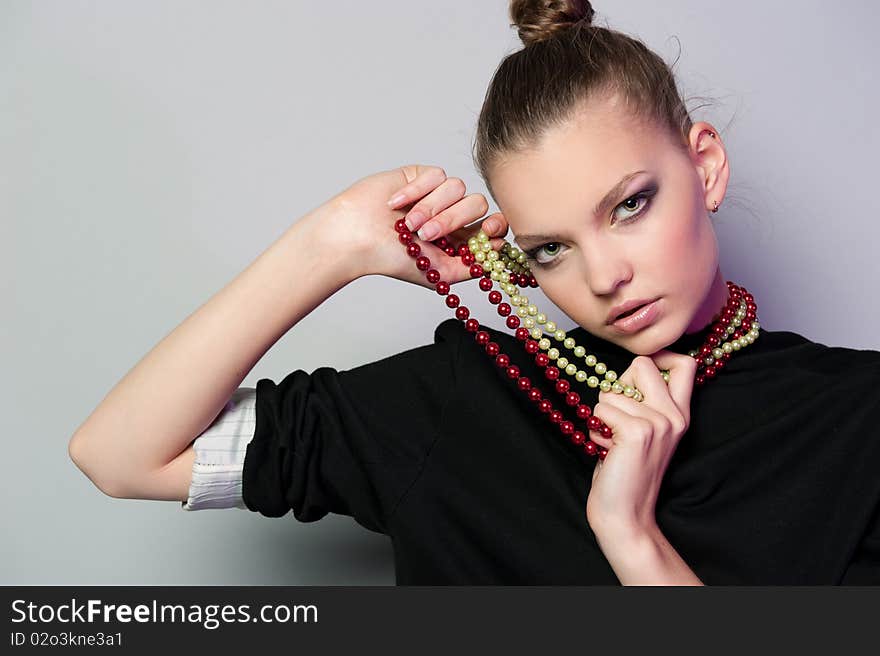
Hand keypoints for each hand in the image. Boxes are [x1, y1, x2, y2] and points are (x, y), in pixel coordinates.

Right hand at [326, 164, 508, 288]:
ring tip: (409, 224)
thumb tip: (500, 249)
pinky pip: (436, 175)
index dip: (496, 223)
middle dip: (454, 219)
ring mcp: (436, 193)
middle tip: (428, 234)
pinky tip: (395, 205)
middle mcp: (450, 214)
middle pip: (477, 203)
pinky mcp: (420, 175)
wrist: (357, 238)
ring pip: (458, 187)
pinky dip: (416, 192)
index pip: (492, 224)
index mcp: (459, 238)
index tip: (488, 229)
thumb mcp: (439, 273)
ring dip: (432, 208)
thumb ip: (472, 267)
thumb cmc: (391, 259)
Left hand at [584, 350, 698, 537]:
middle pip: (642, 364)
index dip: (658, 357)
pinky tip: (606, 450)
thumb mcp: (643, 432)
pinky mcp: (637, 432)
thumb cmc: (625, 473)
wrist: (625, 516)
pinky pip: (600, 410)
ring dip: (601, 416)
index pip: (684, 363)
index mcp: (680, 414)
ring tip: (612, 443)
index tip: (636, 378)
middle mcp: (675, 415)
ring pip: (610, 392)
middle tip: (618, 417)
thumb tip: (625, 375)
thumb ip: (643, 403)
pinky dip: (595, 429)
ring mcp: (659, 423)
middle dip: (619, 385)